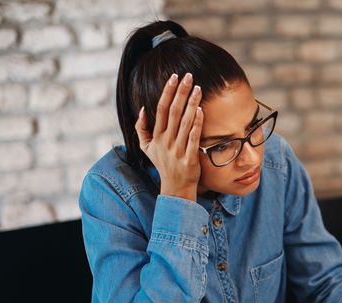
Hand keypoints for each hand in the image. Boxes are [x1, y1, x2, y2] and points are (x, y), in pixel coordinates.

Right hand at [135, 72, 203, 201]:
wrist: (175, 188)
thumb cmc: (163, 165)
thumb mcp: (147, 148)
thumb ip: (141, 129)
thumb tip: (142, 109)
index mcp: (156, 136)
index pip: (161, 109)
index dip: (167, 92)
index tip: (174, 77)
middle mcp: (166, 141)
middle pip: (174, 112)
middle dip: (181, 92)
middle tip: (188, 76)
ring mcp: (177, 149)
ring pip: (184, 122)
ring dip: (191, 103)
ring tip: (198, 88)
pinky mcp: (189, 158)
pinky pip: (193, 137)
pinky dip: (197, 123)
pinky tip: (200, 110)